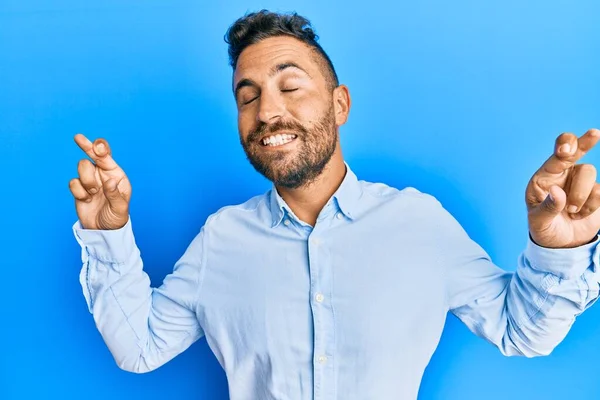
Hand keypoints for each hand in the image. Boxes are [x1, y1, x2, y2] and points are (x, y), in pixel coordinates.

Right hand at [69, 134, 131, 229]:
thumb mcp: (120, 208)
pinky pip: (73, 182)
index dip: (100, 148)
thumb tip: (109, 182)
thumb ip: (115, 195)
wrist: (103, 230)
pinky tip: (86, 200)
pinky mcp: (79, 188)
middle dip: (86, 145)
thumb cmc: (116, 217)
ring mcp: (89, 180)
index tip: (96, 145)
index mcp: (115, 174)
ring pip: (82, 167)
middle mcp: (102, 173)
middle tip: (78, 137)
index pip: (107, 156)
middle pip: (91, 155)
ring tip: (93, 193)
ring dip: (87, 180)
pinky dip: (79, 192)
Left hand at [526, 128, 599, 247]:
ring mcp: (581, 182)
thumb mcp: (538, 221)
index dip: (564, 148)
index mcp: (544, 177)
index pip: (555, 157)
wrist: (561, 244)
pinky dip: (592, 205)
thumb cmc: (544, 228)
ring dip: (581, 195)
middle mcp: (563, 174)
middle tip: (594, 134)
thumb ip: (547, 207)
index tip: (566, 151)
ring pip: (589, 174)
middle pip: (577, 150)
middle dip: (584, 141)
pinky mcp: (596, 193)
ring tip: (571, 212)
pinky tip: (581, 215)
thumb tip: (557, 192)